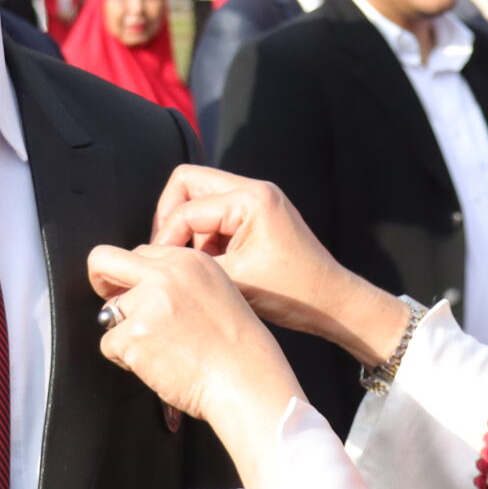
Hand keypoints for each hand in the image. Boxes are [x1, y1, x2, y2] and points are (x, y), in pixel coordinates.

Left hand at [88, 243, 306, 484]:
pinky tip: (158, 366)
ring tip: (162, 351)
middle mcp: (165, 275)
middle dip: (99, 279)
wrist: (246, 382)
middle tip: (107, 299)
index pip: (141, 252)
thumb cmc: (237, 350)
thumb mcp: (216, 294)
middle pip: (104, 260)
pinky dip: (127, 360)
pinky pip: (109, 345)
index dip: (133, 276)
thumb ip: (179, 282)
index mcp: (189, 260)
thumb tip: (137, 289)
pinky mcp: (134, 336)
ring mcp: (148, 304)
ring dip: (126, 334)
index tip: (135, 291)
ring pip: (108, 314)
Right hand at [149, 166, 406, 365]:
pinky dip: (206, 238)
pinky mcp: (259, 216)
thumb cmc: (293, 294)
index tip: (159, 267)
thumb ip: (191, 264)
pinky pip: (217, 216)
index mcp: (251, 199)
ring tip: (192, 265)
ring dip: (189, 231)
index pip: (185, 207)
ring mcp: (258, 200)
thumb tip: (154, 261)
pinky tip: (210, 267)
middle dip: (170, 219)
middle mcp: (255, 190)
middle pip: (187, 184)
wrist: (333, 304)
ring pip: (200, 200)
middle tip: (166, 253)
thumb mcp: (235, 280)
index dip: (165, 238)